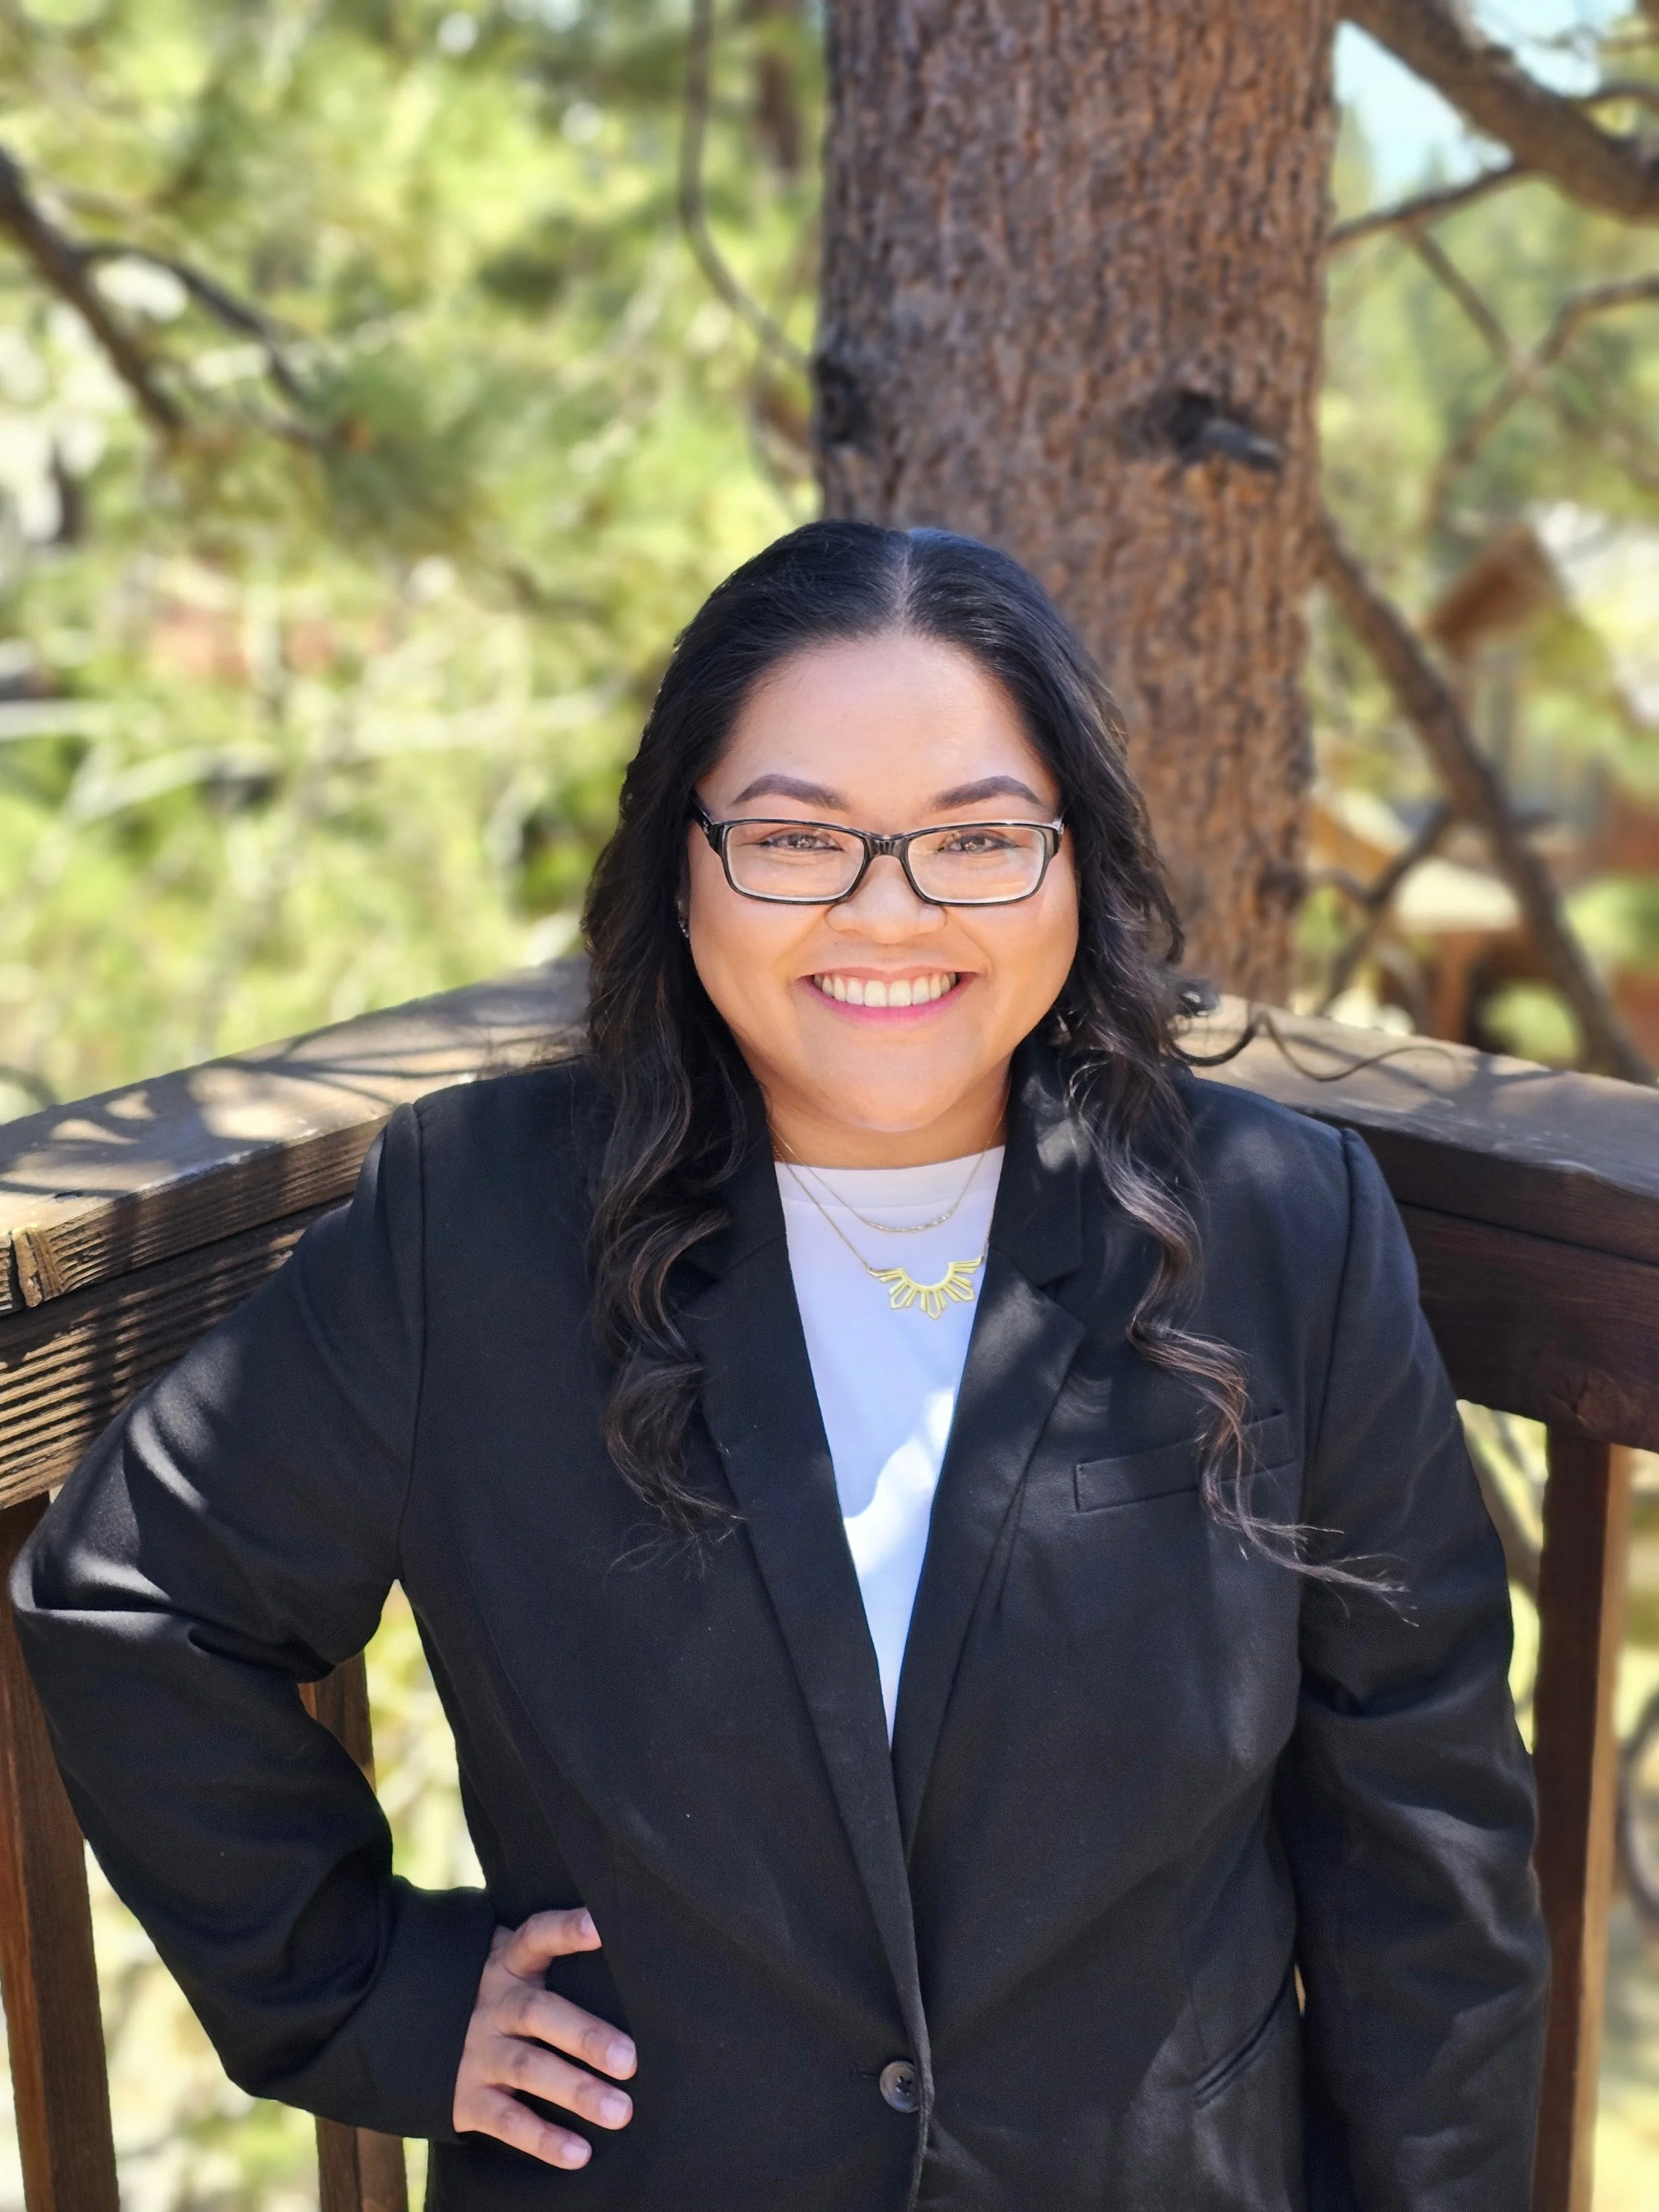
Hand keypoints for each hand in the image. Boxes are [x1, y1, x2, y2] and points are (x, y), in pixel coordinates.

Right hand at [452, 1907, 635, 2169]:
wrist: (413, 2039)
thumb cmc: (500, 2000)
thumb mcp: (515, 1972)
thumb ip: (558, 1968)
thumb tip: (638, 1971)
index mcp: (509, 1965)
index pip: (536, 1938)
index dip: (566, 1929)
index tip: (601, 1926)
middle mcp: (493, 2005)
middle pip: (538, 2013)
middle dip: (585, 2036)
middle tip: (630, 2060)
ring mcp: (476, 2052)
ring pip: (527, 2068)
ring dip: (576, 2091)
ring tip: (620, 2111)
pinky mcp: (466, 2099)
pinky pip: (506, 2120)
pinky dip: (543, 2139)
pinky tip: (580, 2152)